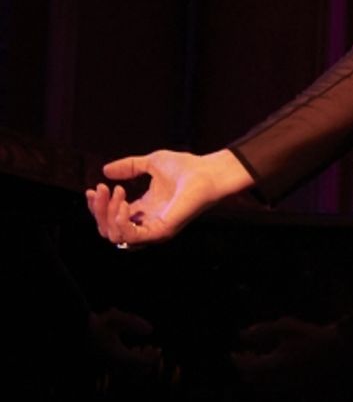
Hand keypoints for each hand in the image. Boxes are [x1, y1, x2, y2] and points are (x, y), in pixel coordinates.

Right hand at [86, 148, 252, 248]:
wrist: (209, 171)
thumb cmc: (186, 167)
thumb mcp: (151, 163)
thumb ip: (128, 167)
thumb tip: (105, 170)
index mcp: (144, 210)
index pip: (111, 218)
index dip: (98, 207)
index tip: (94, 189)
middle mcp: (147, 223)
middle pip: (108, 230)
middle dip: (98, 211)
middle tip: (101, 189)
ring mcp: (154, 230)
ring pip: (116, 236)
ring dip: (107, 215)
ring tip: (116, 192)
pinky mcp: (162, 231)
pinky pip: (131, 238)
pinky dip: (121, 223)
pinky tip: (123, 204)